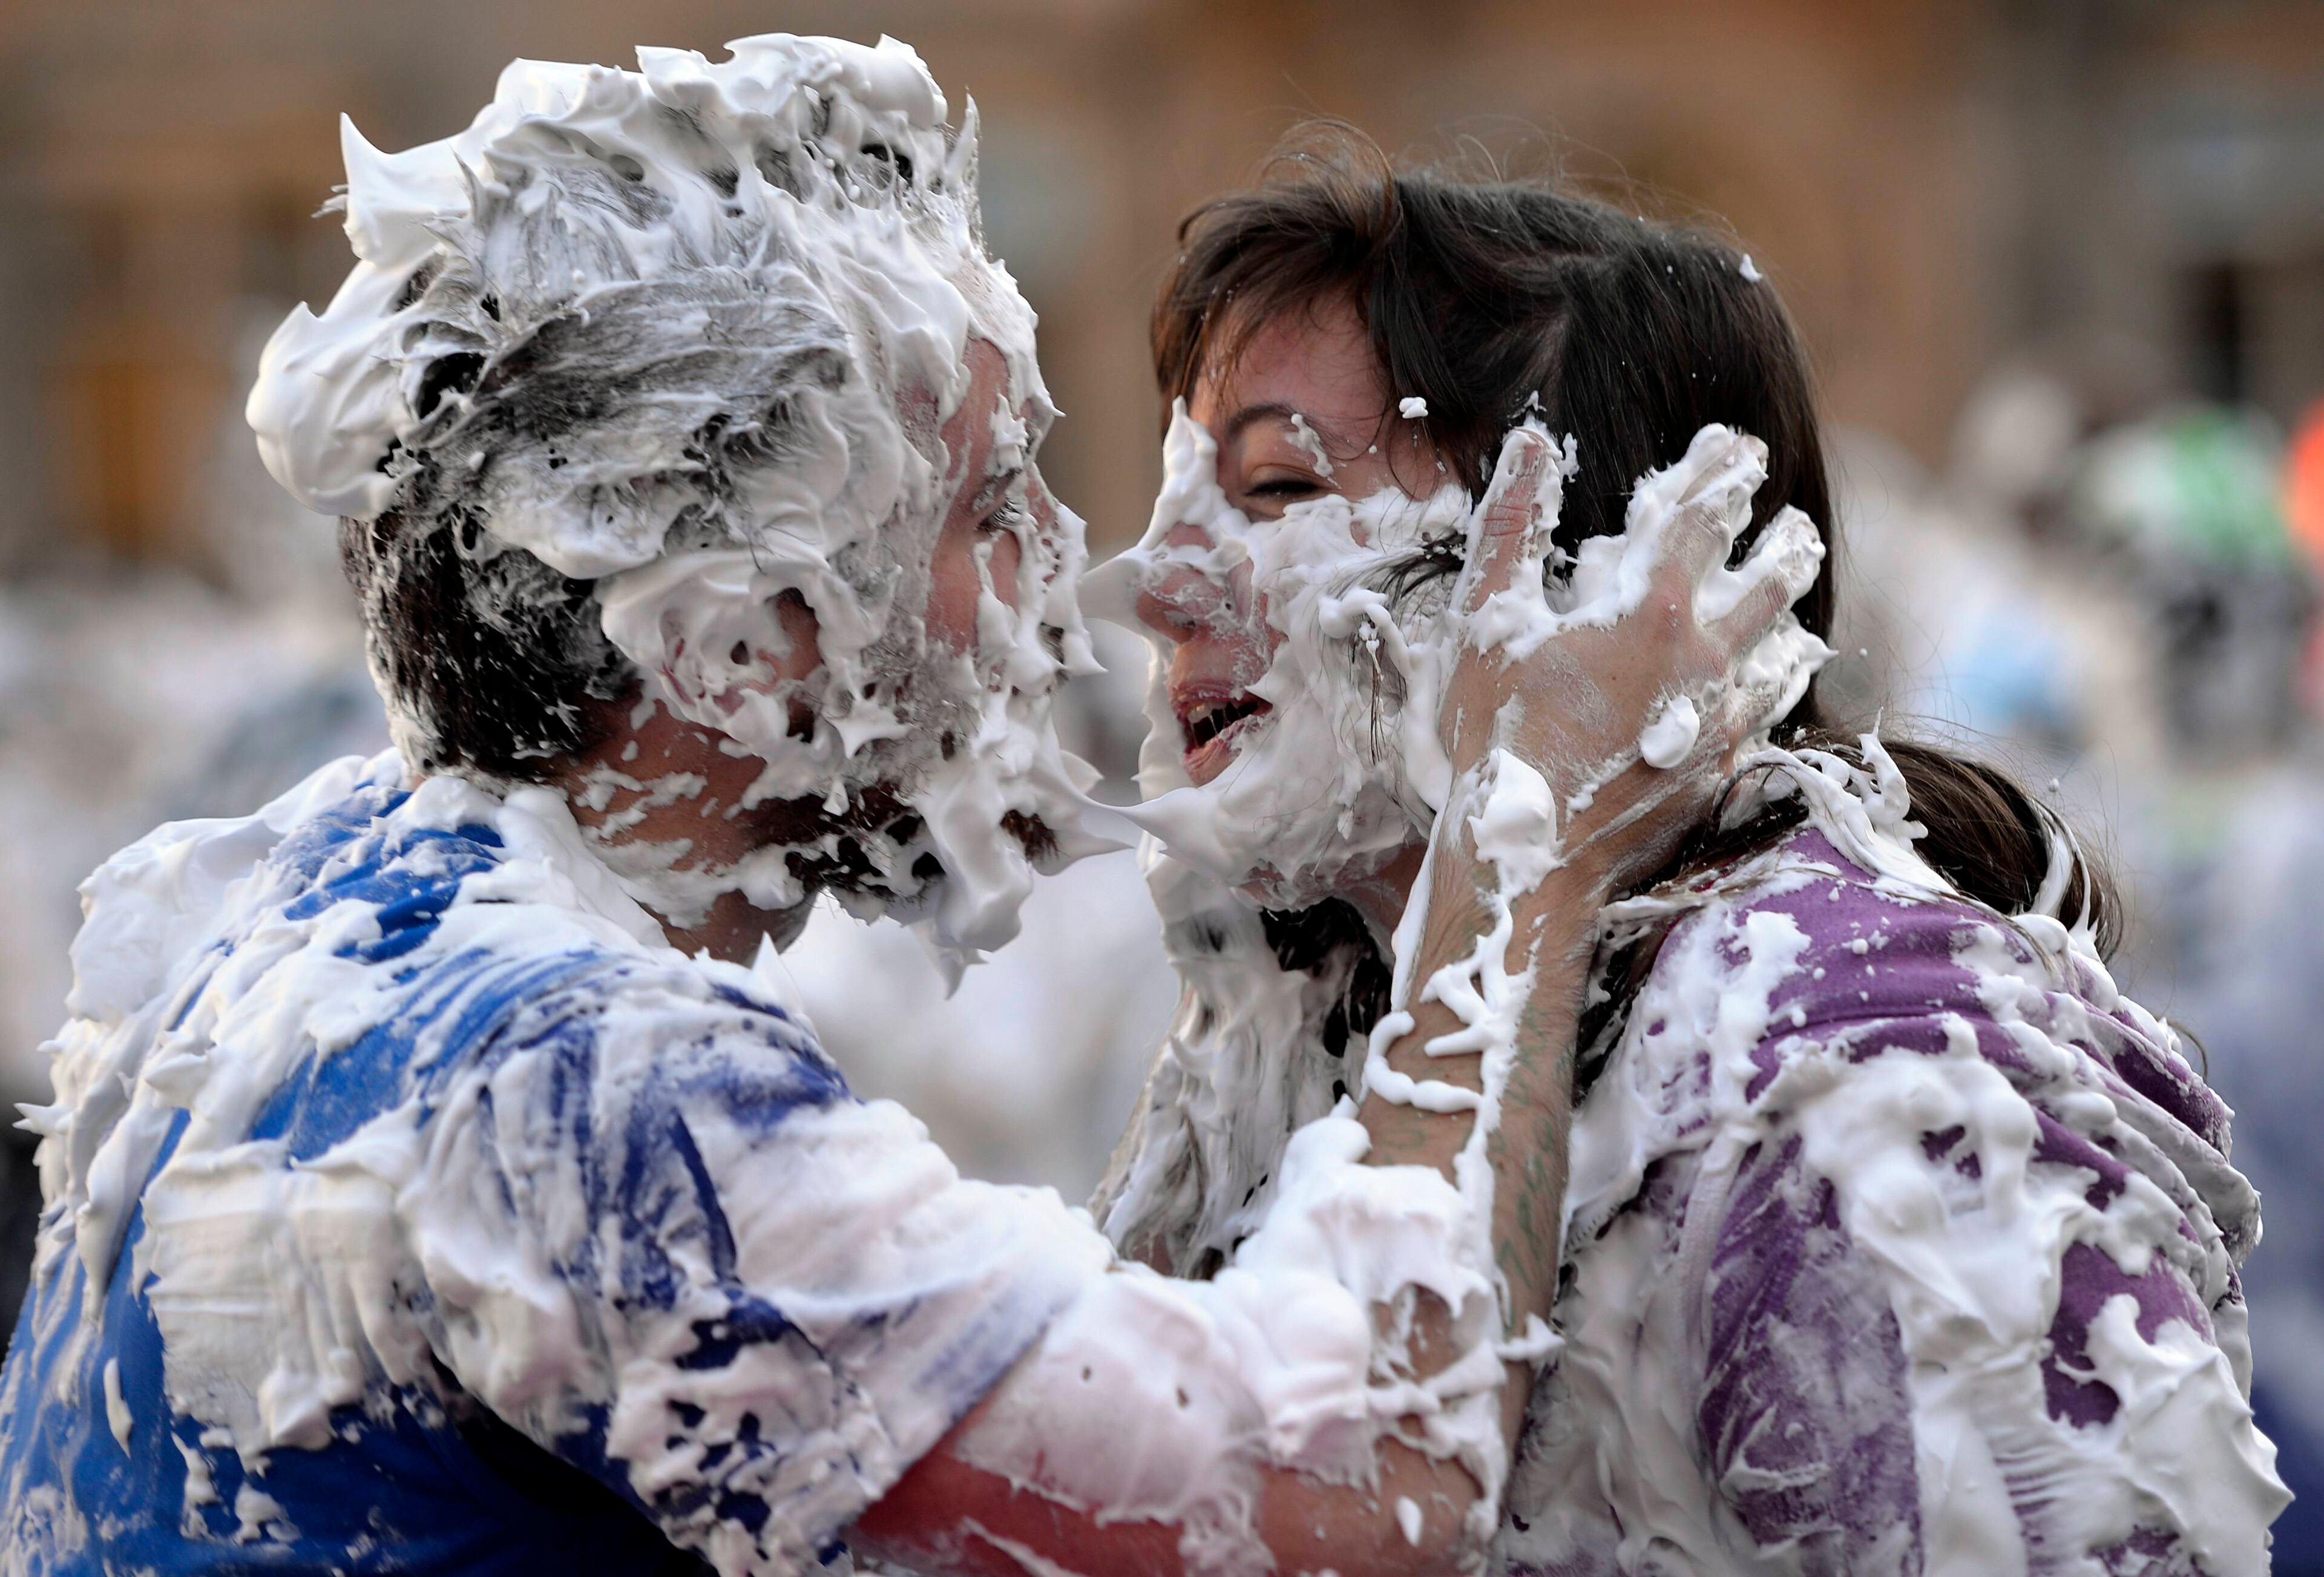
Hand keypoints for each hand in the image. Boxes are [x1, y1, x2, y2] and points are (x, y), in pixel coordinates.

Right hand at [1436, 422, 1826, 893]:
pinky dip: (1777, 678)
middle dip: (1783, 539)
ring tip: (1791, 590)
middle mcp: (1707, 656)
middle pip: (1773, 578)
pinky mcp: (1726, 769)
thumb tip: (1530, 442)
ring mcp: (1725, 717)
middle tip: (1790, 523)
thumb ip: (1511, 526)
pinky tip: (1772, 674)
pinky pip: (1772, 710)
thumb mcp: (1488, 623)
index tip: (1734, 445)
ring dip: (1789, 608)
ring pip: (1785, 644)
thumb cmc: (1500, 735)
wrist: (1534, 859)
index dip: (1721, 470)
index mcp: (1652, 608)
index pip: (1705, 513)